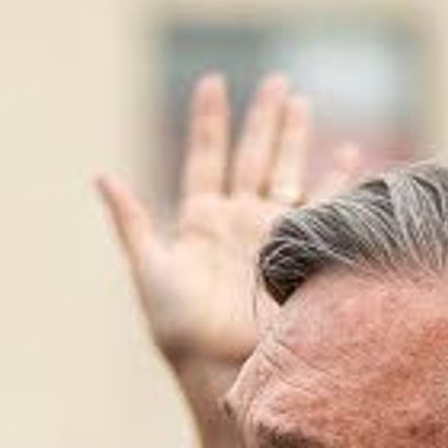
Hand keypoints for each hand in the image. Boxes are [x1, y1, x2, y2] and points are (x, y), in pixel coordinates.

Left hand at [97, 74, 323, 388]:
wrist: (222, 366)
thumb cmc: (179, 328)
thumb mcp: (149, 270)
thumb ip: (131, 222)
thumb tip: (102, 176)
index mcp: (200, 220)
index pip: (207, 156)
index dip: (210, 121)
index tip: (212, 82)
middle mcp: (238, 221)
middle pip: (254, 155)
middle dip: (265, 119)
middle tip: (277, 80)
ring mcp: (271, 233)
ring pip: (288, 171)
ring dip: (296, 138)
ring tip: (303, 102)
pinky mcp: (299, 251)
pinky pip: (323, 207)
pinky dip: (335, 180)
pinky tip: (346, 155)